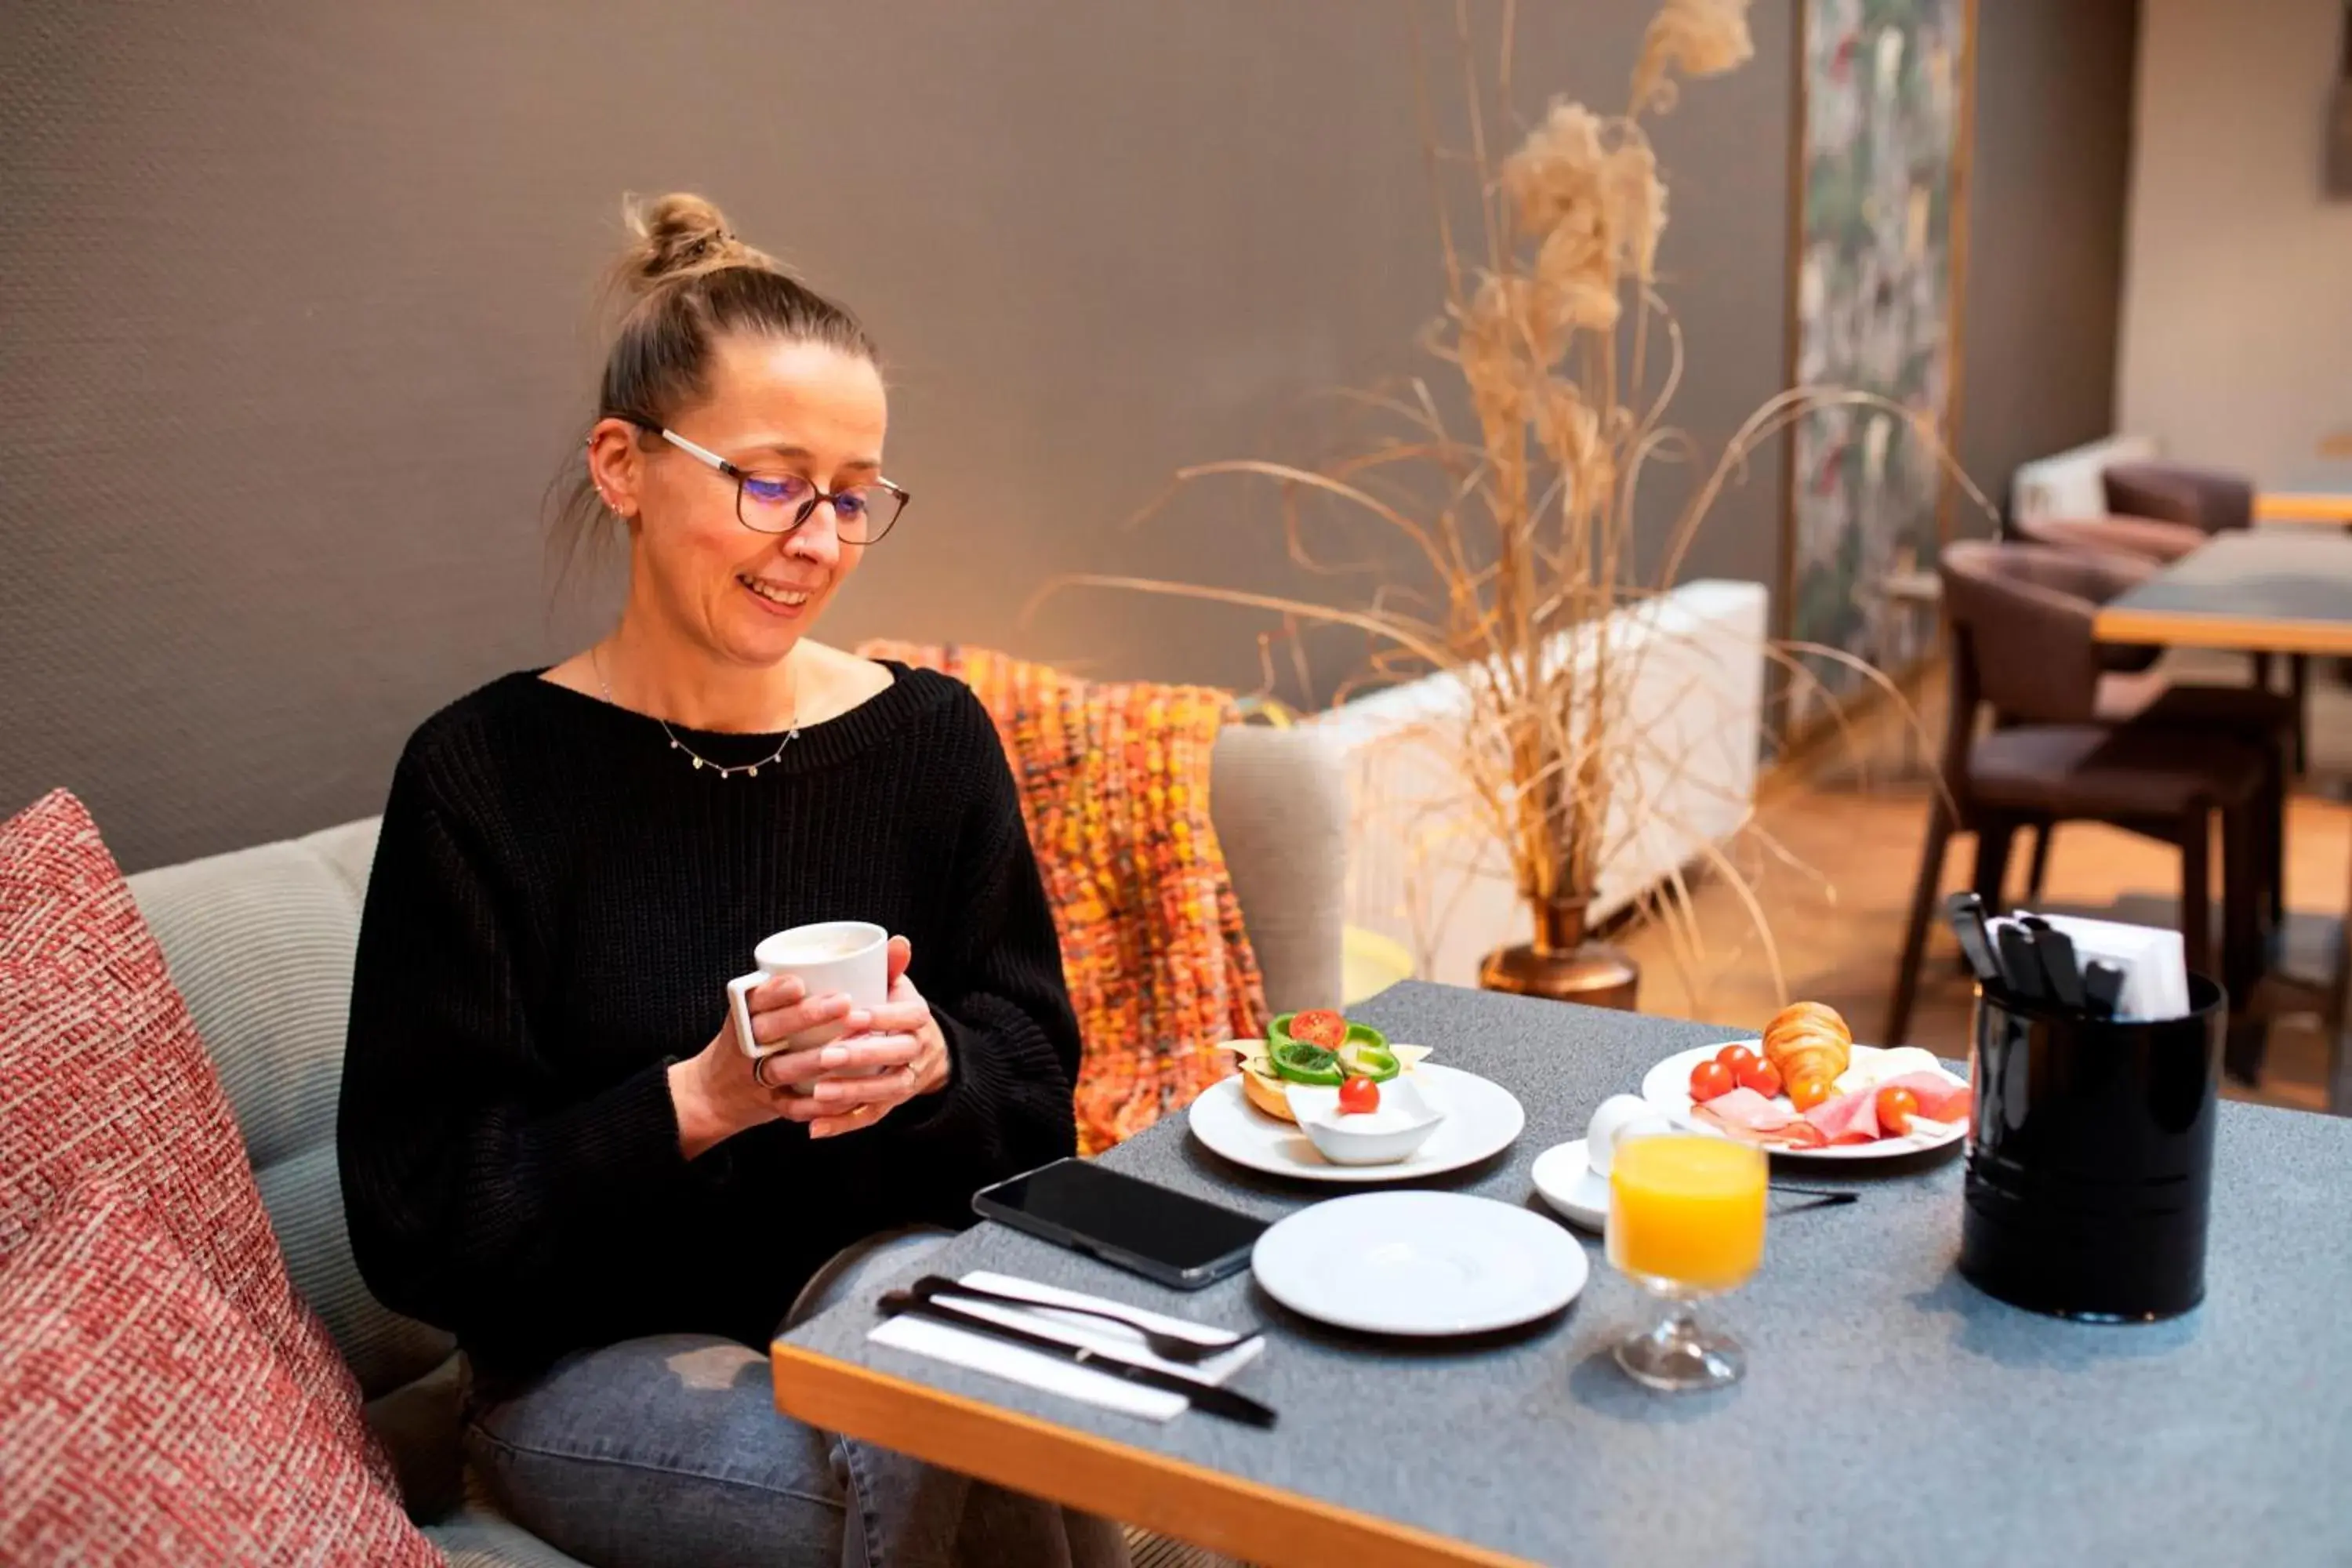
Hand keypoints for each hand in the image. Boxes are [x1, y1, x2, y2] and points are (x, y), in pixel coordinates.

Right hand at [667, 937, 945, 1155]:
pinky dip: (816, 1105)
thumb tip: (900, 943)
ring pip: (779, 1068)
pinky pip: (791, 1107)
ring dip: (810, 1061)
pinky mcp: (770, 1103)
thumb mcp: (782, 1000)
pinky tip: (844, 1098)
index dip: (776, 991)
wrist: (724, 1087)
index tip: (801, 982)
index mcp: (747, 1010)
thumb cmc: (772, 1028)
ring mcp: (756, 1075)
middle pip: (767, 1029)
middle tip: (844, 1004)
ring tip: (842, 1052)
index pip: (755, 996)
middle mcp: (746, 1041)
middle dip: (804, 1016)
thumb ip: (836, 971)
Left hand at [786, 936, 950, 1139]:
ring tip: (818, 1094)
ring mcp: (905, 1082)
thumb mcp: (900, 988)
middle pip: (894, 1056)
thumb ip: (892, 967)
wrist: (928, 1053)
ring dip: (851, 1094)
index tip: (852, 1015)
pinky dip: (842, 1125)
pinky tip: (815, 1128)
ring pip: (883, 1092)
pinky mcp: (891, 1105)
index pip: (905, 1017)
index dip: (881, 1017)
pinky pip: (869, 1118)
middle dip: (861, 1056)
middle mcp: (917, 1052)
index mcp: (918, 1019)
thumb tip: (896, 942)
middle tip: (827, 1055)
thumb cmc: (899, 1013)